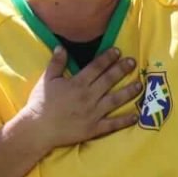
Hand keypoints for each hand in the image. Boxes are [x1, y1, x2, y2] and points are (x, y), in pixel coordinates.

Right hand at [14, 47, 139, 155]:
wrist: (38, 129)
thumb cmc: (41, 103)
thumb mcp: (47, 80)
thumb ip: (56, 63)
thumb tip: (61, 47)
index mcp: (77, 83)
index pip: (96, 67)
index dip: (108, 58)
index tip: (118, 51)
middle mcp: (88, 96)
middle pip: (108, 80)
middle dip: (122, 70)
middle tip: (133, 62)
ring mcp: (93, 113)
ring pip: (115, 100)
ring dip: (128, 92)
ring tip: (140, 85)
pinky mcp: (93, 128)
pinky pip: (112, 124)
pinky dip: (124, 120)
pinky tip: (135, 115)